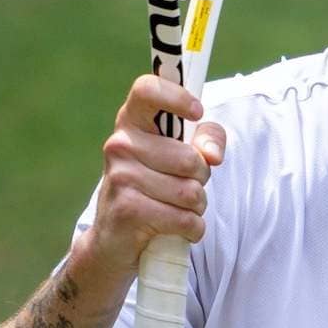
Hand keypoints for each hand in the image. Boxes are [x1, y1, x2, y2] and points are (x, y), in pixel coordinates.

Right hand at [80, 74, 226, 273]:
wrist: (114, 239)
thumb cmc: (155, 186)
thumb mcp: (181, 156)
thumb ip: (206, 140)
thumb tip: (212, 155)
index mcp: (132, 120)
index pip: (147, 89)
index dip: (176, 97)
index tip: (197, 112)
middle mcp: (120, 144)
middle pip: (190, 158)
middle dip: (201, 178)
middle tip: (185, 185)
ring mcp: (120, 176)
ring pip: (190, 192)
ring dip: (197, 207)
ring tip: (179, 208)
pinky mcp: (126, 210)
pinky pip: (184, 218)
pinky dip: (192, 228)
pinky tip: (179, 228)